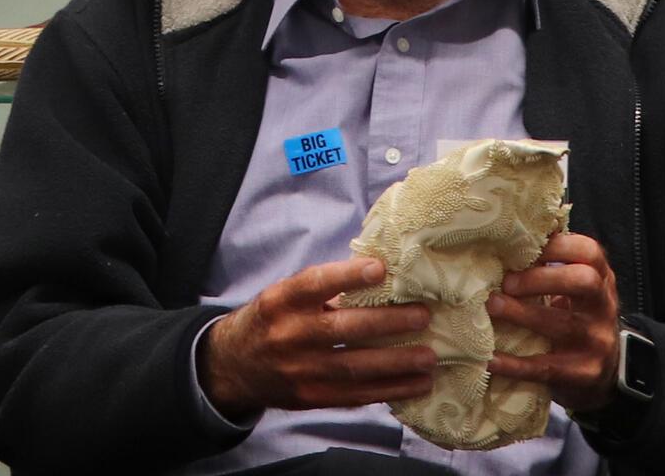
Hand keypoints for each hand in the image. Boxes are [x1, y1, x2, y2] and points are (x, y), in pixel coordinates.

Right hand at [201, 258, 435, 419]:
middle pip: (342, 328)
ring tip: (430, 356)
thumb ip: (323, 290)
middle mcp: (287, 335)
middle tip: (423, 316)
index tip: (380, 268)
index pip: (313, 284)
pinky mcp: (311, 396)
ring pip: (354, 366)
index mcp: (280, 302)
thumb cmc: (271, 321)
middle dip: (387, 323)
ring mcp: (299, 370)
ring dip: (397, 362)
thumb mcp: (284, 297)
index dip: (346, 276)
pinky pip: (357, 395)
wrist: (234, 365)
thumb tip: (381, 276)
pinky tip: (418, 384)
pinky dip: (391, 390)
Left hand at [487, 232, 621, 411]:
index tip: (519, 247)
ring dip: (522, 314)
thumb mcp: (573, 287)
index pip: (588, 251)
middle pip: (583, 281)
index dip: (554, 245)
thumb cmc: (575, 316)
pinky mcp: (583, 373)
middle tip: (506, 282)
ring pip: (563, 324)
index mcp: (600, 278)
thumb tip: (500, 238)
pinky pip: (546, 367)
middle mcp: (603, 306)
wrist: (604, 370)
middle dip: (541, 278)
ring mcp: (596, 341)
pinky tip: (489, 358)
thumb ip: (550, 265)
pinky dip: (515, 364)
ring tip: (491, 306)